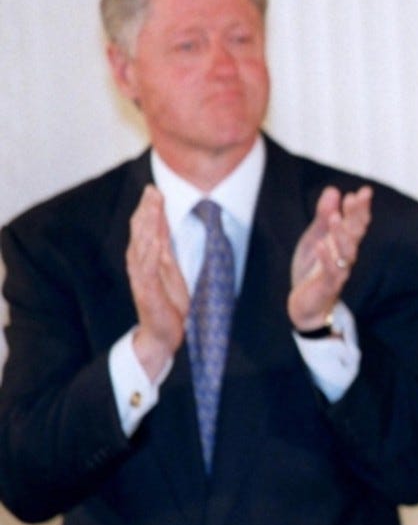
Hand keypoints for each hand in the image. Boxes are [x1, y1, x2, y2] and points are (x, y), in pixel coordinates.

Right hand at [126, 185, 188, 379]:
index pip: (146, 229)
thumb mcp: (170, 272)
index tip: (154, 189)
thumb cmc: (168, 304)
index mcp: (147, 260)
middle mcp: (141, 266)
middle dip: (147, 211)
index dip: (149, 209)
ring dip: (146, 227)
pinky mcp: (146, 293)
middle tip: (152, 190)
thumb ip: (165, 250)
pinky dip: (148, 255)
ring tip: (152, 207)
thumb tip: (164, 226)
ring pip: (141, 247)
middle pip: (141, 233)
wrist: (161, 335)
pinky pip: (146, 271)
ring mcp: (142, 279)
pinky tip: (152, 241)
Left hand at [288, 185, 372, 329]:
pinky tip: (321, 245)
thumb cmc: (313, 269)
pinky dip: (326, 259)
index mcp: (343, 243)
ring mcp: (338, 271)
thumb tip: (333, 190)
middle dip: (356, 216)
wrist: (305, 304)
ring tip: (334, 217)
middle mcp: (345, 255)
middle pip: (355, 234)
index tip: (363, 192)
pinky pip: (331, 272)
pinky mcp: (328, 286)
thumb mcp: (315, 237)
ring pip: (346, 253)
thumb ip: (323, 216)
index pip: (356, 223)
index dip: (360, 208)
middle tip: (357, 198)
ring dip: (341, 235)